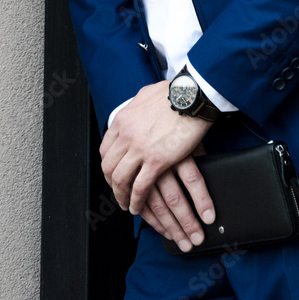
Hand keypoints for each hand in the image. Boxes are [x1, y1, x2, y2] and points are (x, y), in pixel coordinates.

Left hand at [100, 81, 215, 250]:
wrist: (192, 95)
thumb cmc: (174, 93)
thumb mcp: (146, 95)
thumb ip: (137, 106)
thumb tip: (137, 109)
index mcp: (122, 120)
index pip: (106, 149)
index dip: (109, 165)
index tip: (113, 174)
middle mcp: (126, 135)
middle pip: (109, 167)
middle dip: (112, 184)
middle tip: (118, 193)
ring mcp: (139, 149)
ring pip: (120, 179)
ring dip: (121, 196)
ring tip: (127, 205)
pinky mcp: (156, 160)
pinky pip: (139, 187)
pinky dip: (136, 200)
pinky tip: (138, 207)